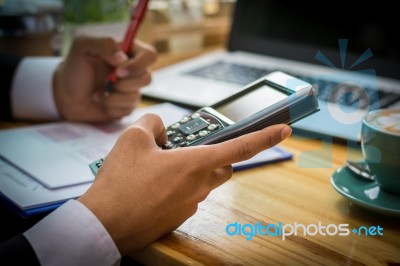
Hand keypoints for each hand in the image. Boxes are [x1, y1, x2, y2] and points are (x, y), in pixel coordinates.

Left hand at [53, 36, 156, 121]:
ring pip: (136, 97)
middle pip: (147, 78)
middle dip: (123, 84)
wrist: (64, 96)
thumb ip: (104, 44)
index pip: (150, 55)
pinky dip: (110, 107)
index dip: (139, 65)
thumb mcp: (82, 47)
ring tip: (97, 94)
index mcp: (127, 52)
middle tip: (106, 83)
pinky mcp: (126, 106)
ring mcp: (131, 90)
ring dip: (113, 97)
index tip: (119, 71)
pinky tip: (100, 102)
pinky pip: (128, 110)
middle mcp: (133, 71)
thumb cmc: (74, 69)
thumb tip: (123, 59)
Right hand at [78, 114, 291, 254]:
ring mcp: (190, 204)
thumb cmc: (121, 183)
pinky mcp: (179, 217)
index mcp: (195, 163)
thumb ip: (153, 123)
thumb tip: (160, 129)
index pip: (240, 147)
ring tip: (158, 167)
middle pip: (222, 166)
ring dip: (190, 170)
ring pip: (202, 181)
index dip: (265, 136)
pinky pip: (186, 196)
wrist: (106, 223)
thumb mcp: (132, 138)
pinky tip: (151, 185)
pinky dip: (176, 186)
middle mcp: (199, 186)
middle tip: (186, 150)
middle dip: (213, 155)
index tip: (284, 129)